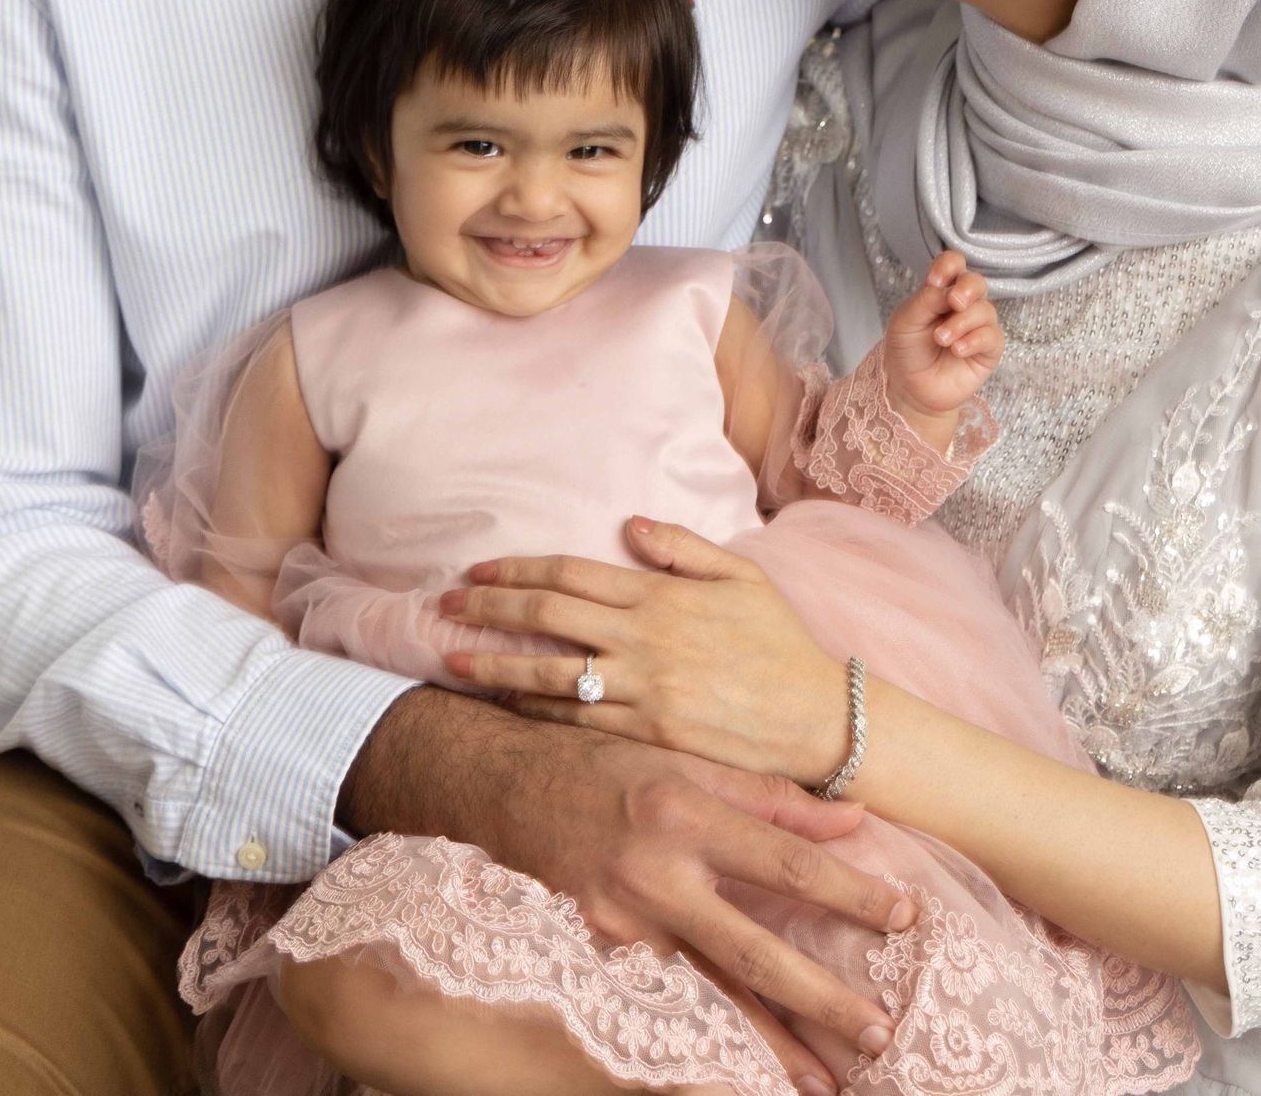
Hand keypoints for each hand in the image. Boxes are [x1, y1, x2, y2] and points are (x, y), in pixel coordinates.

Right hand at [339, 682, 903, 1088]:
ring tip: (822, 1082)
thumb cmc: (603, 766)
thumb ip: (769, 795)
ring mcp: (620, 923)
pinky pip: (664, 1004)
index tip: (907, 915)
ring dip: (770, 1043)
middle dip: (820, 998)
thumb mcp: (683, 759)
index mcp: (686, 809)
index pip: (786, 858)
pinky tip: (740, 1071)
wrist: (499, 786)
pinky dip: (706, 1039)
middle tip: (878, 1034)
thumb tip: (853, 818)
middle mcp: (656, 872)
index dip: (849, 890)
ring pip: (710, 996)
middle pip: (754, 949)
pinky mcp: (595, 954)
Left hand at [441, 520, 851, 788]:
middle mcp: (642, 640)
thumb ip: (683, 546)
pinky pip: (578, 723)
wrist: (816, 718)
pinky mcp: (648, 736)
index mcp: (660, 596)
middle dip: (489, 609)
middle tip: (444, 607)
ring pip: (550, 676)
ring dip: (495, 666)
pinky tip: (506, 706)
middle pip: (547, 618)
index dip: (517, 571)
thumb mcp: (742, 575)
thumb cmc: (781, 642)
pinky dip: (536, 713)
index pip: (570, 575)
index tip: (477, 571)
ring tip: (453, 662)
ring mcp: (642, 692)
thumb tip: (631, 524)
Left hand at [882, 250, 1001, 425]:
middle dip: (967, 288)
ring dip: (962, 322)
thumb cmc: (906, 350)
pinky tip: (957, 350)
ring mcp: (977, 327)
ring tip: (941, 339)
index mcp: (941, 290)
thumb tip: (951, 290)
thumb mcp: (906, 320)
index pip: (954, 264)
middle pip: (977, 282)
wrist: (910, 388)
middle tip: (953, 302)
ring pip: (986, 310)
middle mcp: (963, 305)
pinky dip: (974, 340)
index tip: (934, 281)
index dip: (949, 265)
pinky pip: (992, 337)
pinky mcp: (988, 351)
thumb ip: (927, 300)